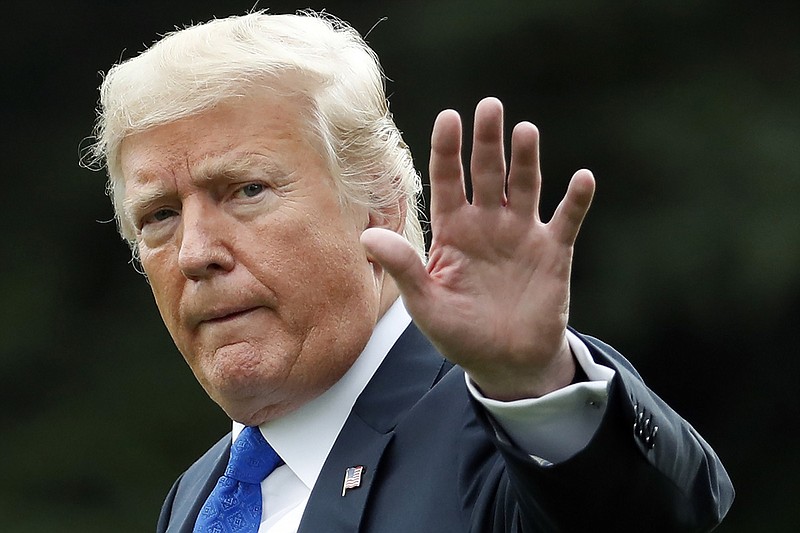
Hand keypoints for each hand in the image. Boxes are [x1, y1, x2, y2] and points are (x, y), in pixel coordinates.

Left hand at [361, 97, 594, 399]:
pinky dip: (576, 200)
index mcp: (453, 231)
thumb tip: (367, 235)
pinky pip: (567, 220)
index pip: (447, 180)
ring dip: (526, 160)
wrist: (506, 363)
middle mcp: (487, 223)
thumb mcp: (426, 305)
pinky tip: (583, 179)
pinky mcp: (553, 252)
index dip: (447, 150)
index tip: (448, 117)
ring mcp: (522, 234)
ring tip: (525, 131)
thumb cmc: (460, 334)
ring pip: (525, 186)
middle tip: (489, 106)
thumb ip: (404, 268)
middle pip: (487, 173)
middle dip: (487, 141)